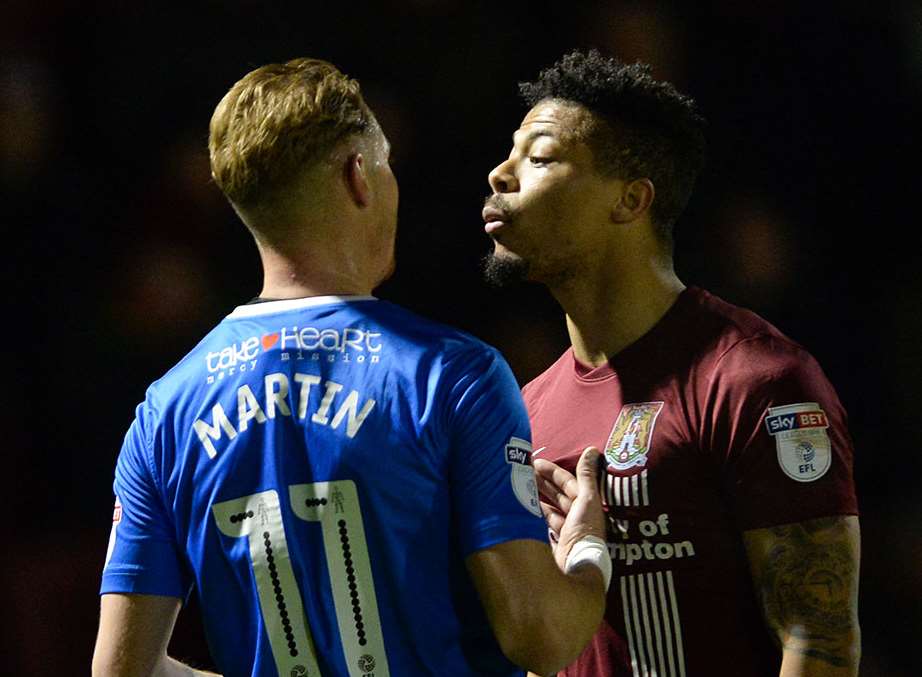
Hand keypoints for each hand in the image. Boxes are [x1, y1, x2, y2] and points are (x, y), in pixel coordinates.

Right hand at [533, 446, 606, 570]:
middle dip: (542, 484)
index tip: (534, 463)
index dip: (553, 472)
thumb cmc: (584, 531)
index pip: (568, 483)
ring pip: (549, 511)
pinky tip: (523, 510)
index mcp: (586, 506)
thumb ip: (587, 475)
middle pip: (558, 496)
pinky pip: (542, 527)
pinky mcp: (555, 545)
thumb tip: (592, 449)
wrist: (576, 568)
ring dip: (537, 499)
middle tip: (523, 473)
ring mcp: (565, 533)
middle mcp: (577, 518)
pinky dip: (534, 517)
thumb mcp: (587, 499)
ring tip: (519, 488)